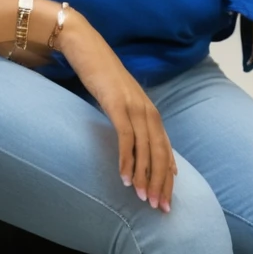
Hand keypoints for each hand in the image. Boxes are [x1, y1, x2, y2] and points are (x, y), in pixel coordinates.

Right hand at [53, 10, 177, 210]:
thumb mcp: (118, 101)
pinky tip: (124, 177)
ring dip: (145, 177)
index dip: (167, 177)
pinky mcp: (117, 104)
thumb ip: (129, 121)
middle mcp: (148, 110)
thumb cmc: (99, 74)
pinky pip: (126, 138)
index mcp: (150, 111)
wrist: (84, 46)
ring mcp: (134, 106)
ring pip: (147, 149)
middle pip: (161, 153)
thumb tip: (132, 145)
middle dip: (161, 183)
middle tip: (159, 208)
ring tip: (143, 199)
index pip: (166, 150)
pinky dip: (127, 160)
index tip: (166, 199)